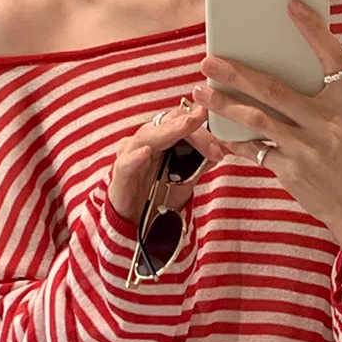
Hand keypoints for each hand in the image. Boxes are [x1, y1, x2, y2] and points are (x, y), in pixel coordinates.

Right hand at [108, 101, 231, 225]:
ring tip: (186, 124)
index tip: (221, 136)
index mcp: (161, 138)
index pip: (180, 120)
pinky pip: (126, 162)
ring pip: (148, 136)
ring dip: (169, 131)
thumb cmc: (159, 194)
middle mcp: (145, 141)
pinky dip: (135, 156)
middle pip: (167, 123)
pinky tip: (145, 152)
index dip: (201, 125)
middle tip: (206, 120)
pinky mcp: (119, 174)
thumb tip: (221, 148)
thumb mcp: (186, 178)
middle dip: (190, 125)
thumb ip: (200, 162)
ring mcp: (130, 155)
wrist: (137, 220)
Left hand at [191, 0, 341, 232]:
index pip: (332, 57)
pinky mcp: (292, 170)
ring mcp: (309, 148)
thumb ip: (320, 94)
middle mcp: (329, 123)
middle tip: (209, 61)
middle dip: (237, 74)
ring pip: (257, 120)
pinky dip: (233, 139)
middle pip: (275, 90)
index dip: (314, 30)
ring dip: (224, 105)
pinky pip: (255, 149)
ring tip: (201, 91)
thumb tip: (277, 64)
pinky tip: (215, 130)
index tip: (292, 6)